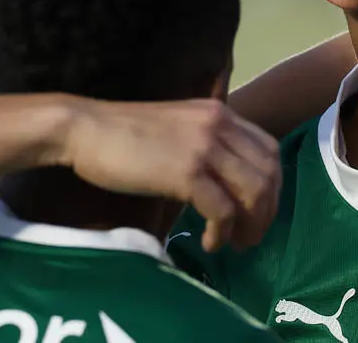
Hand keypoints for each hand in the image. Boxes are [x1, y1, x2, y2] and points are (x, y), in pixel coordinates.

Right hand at [60, 99, 279, 252]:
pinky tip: (209, 243)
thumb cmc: (124, 134)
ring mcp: (205, 148)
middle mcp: (220, 125)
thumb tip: (227, 182)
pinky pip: (223, 209)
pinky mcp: (186, 173)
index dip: (273, 186)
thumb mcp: (178, 128)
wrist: (85, 129)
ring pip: (253, 192)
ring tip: (235, 244)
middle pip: (268, 173)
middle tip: (251, 237)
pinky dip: (222, 232)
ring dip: (250, 225)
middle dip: (267, 211)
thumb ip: (207, 144)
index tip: (259, 211)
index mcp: (220, 113)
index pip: (269, 150)